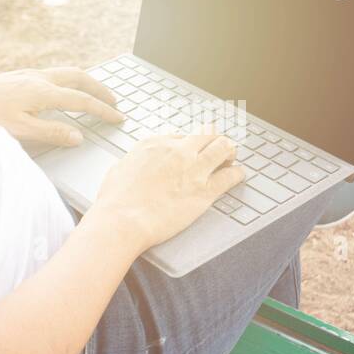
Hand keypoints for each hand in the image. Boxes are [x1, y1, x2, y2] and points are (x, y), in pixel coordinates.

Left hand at [0, 67, 121, 146]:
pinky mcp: (23, 74)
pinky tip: (67, 89)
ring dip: (88, 82)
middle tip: (114, 102)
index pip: (82, 101)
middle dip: (101, 89)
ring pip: (69, 72)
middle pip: (81, 78)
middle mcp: (41, 78)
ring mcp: (32, 74)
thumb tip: (78, 136)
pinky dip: (72, 79)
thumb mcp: (21, 130)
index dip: (103, 110)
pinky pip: (57, 72)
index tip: (118, 117)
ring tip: (97, 93)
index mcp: (44, 92)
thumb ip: (52, 132)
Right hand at [89, 133, 244, 251]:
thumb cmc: (115, 199)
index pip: (183, 136)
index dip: (190, 143)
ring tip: (231, 156)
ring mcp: (194, 169)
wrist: (122, 220)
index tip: (193, 149)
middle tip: (218, 147)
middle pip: (207, 134)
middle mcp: (178, 151)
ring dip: (229, 151)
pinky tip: (238, 175)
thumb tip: (137, 164)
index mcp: (156, 143)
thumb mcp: (120, 168)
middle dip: (214, 139)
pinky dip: (237, 174)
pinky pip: (230, 176)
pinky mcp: (205, 191)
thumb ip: (134, 162)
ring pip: (223, 147)